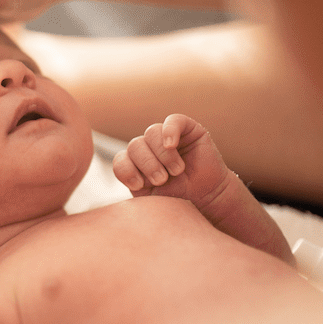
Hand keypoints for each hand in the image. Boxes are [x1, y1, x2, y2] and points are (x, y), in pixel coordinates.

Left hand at [112, 114, 232, 209]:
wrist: (208, 202)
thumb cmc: (179, 203)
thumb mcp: (151, 201)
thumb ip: (133, 189)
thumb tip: (113, 196)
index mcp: (135, 165)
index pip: (120, 160)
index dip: (126, 171)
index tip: (139, 186)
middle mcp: (148, 149)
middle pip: (134, 145)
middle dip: (147, 164)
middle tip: (162, 180)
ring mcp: (166, 137)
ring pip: (151, 133)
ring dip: (162, 155)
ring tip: (176, 171)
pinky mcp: (187, 130)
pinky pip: (173, 120)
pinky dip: (170, 130)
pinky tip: (171, 144)